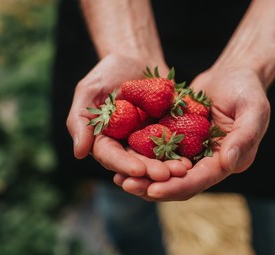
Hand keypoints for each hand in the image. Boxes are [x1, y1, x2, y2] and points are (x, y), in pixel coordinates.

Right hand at [66, 54, 189, 179]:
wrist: (138, 59)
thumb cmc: (108, 73)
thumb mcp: (89, 90)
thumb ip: (80, 120)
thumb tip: (79, 153)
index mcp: (105, 141)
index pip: (112, 157)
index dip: (124, 165)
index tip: (138, 170)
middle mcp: (127, 146)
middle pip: (138, 163)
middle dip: (152, 170)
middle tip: (166, 175)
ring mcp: (149, 141)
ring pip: (159, 159)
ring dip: (170, 167)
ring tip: (183, 169)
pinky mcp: (169, 133)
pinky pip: (177, 146)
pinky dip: (184, 152)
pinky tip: (194, 158)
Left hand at [114, 65, 270, 200]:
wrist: (235, 73)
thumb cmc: (249, 91)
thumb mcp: (254, 110)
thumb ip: (244, 137)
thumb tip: (227, 164)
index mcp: (227, 162)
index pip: (200, 180)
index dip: (177, 186)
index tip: (154, 190)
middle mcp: (208, 162)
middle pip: (178, 181)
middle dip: (153, 186)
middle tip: (127, 186)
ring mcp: (192, 151)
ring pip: (165, 170)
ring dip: (144, 176)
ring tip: (119, 179)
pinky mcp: (179, 138)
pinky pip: (159, 150)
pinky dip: (142, 155)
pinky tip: (122, 156)